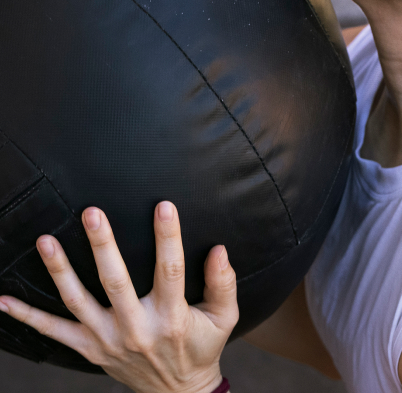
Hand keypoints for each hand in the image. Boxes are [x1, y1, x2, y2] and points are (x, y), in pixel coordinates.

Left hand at [0, 202, 237, 392]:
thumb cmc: (203, 347)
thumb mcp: (225, 318)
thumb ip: (223, 283)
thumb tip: (219, 249)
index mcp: (172, 317)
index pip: (170, 269)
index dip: (168, 237)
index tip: (163, 206)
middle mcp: (136, 328)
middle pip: (115, 281)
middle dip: (102, 245)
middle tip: (92, 213)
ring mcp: (107, 340)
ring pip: (78, 301)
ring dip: (60, 270)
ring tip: (46, 240)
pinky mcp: (89, 349)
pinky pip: (53, 332)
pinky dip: (27, 316)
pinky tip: (5, 299)